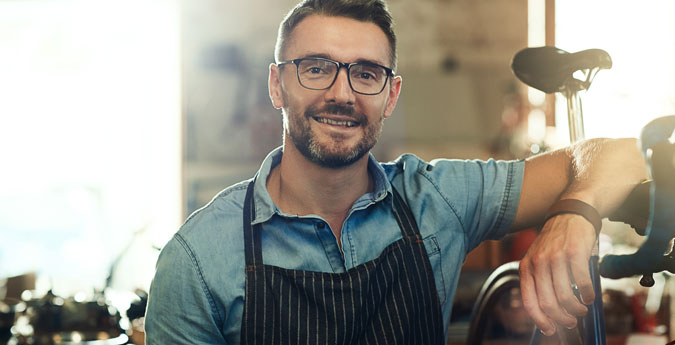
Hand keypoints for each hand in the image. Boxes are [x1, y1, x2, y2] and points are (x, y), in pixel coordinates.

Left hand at [518, 213, 597, 335]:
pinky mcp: (574, 253)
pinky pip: (581, 284)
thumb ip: (542, 283)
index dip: (540, 320)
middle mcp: (537, 263)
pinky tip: (589, 296)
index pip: (529, 302)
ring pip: (565, 297)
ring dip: (576, 310)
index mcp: (526, 267)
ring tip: (582, 309)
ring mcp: (555, 258)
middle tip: (572, 321)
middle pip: (548, 304)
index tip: (550, 330)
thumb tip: (551, 314)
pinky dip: (587, 295)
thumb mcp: (540, 260)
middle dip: (562, 318)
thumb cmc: (556, 243)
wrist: (570, 215)